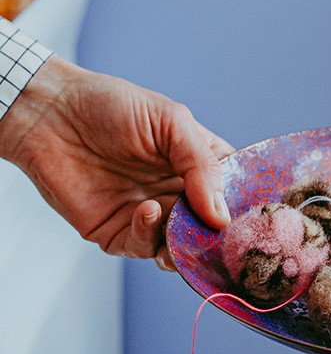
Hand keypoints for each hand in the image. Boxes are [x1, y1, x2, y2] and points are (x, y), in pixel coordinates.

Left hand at [0, 56, 232, 269]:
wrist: (52, 116)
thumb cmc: (112, 106)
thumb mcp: (170, 120)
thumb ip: (201, 163)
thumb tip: (222, 214)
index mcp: (198, 161)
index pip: (234, 189)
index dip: (245, 204)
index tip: (255, 217)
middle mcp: (177, 190)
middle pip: (210, 225)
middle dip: (216, 235)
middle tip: (220, 237)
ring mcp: (149, 213)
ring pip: (180, 246)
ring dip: (185, 245)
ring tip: (183, 232)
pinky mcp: (118, 232)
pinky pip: (143, 248)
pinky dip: (150, 237)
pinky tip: (148, 211)